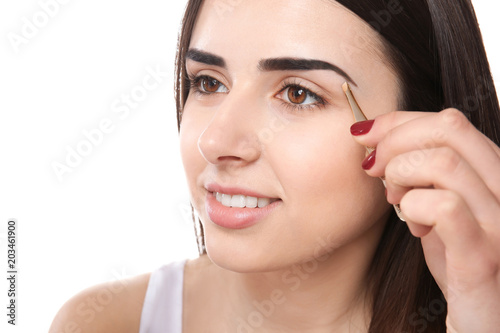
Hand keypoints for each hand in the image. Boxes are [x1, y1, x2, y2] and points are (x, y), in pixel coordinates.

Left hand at [351, 108, 499, 331]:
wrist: (484, 318)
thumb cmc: (460, 261)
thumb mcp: (441, 207)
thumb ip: (425, 173)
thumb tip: (377, 138)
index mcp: (496, 174)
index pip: (450, 120)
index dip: (398, 121)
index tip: (363, 134)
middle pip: (449, 127)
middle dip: (394, 141)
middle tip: (372, 167)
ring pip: (444, 162)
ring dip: (400, 174)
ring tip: (393, 197)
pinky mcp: (485, 257)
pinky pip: (445, 207)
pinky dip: (413, 206)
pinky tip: (412, 224)